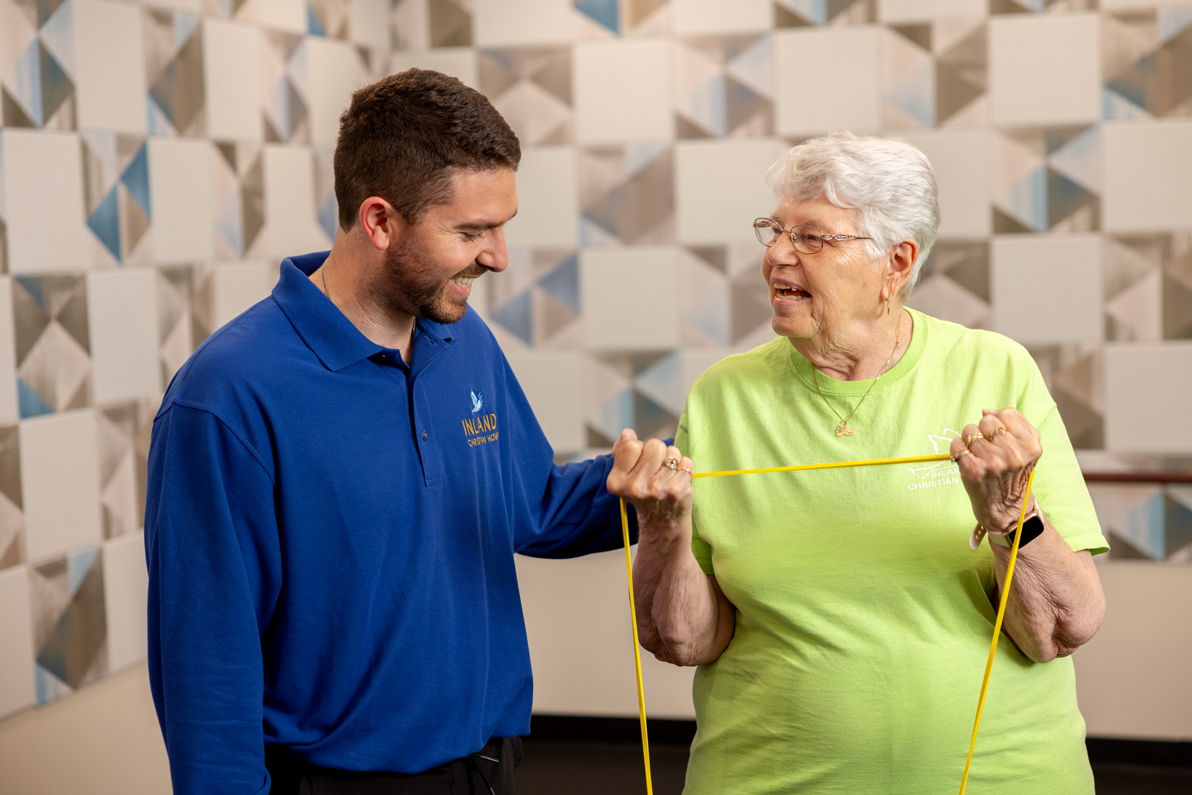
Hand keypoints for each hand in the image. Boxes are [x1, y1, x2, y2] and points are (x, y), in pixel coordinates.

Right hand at [605, 429, 693, 526]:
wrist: (662, 523)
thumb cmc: (643, 493)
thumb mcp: (625, 476)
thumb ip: (622, 452)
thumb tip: (627, 433)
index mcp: (617, 482)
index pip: (631, 445)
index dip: (639, 450)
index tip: (640, 463)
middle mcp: (635, 487)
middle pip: (654, 445)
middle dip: (658, 453)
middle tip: (655, 470)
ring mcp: (657, 489)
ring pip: (672, 452)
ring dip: (672, 460)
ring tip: (666, 476)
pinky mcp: (677, 490)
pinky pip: (686, 462)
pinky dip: (684, 468)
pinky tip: (677, 481)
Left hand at [949, 408, 1040, 534]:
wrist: (1006, 507)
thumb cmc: (1014, 473)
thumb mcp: (1027, 448)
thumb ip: (1015, 422)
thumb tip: (986, 410)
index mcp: (1030, 445)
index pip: (1006, 414)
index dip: (999, 422)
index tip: (999, 437)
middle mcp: (1012, 453)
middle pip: (986, 421)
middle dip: (983, 431)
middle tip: (988, 447)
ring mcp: (992, 462)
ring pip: (969, 431)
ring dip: (969, 441)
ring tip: (978, 455)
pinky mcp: (973, 470)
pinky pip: (956, 445)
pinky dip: (957, 450)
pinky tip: (967, 460)